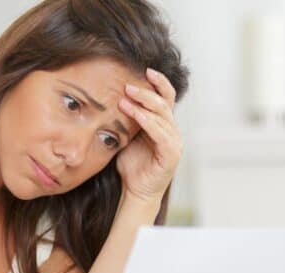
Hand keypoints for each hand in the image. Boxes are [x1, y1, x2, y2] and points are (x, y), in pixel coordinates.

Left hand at [116, 68, 181, 204]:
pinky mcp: (171, 154)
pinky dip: (148, 122)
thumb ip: (126, 119)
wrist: (135, 191)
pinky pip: (161, 134)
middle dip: (146, 92)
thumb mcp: (127, 136)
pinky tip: (135, 115)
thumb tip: (111, 98)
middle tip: (127, 86)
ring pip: (162, 116)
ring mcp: (174, 142)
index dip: (159, 82)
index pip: (165, 97)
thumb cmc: (131, 165)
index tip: (145, 70)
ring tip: (125, 97)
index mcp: (163, 124)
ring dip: (143, 105)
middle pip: (164, 103)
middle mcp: (172, 130)